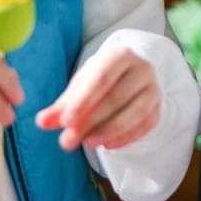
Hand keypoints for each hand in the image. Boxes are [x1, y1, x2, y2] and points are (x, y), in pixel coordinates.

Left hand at [36, 42, 160, 151]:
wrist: (130, 76)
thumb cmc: (101, 80)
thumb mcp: (79, 87)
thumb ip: (61, 106)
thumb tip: (42, 122)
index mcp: (120, 55)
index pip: (102, 78)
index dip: (83, 101)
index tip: (65, 122)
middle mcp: (142, 69)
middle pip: (116, 98)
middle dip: (90, 122)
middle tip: (67, 141)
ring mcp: (153, 89)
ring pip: (135, 113)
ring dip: (109, 131)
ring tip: (87, 144)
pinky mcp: (158, 108)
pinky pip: (145, 126)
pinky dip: (126, 138)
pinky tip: (107, 146)